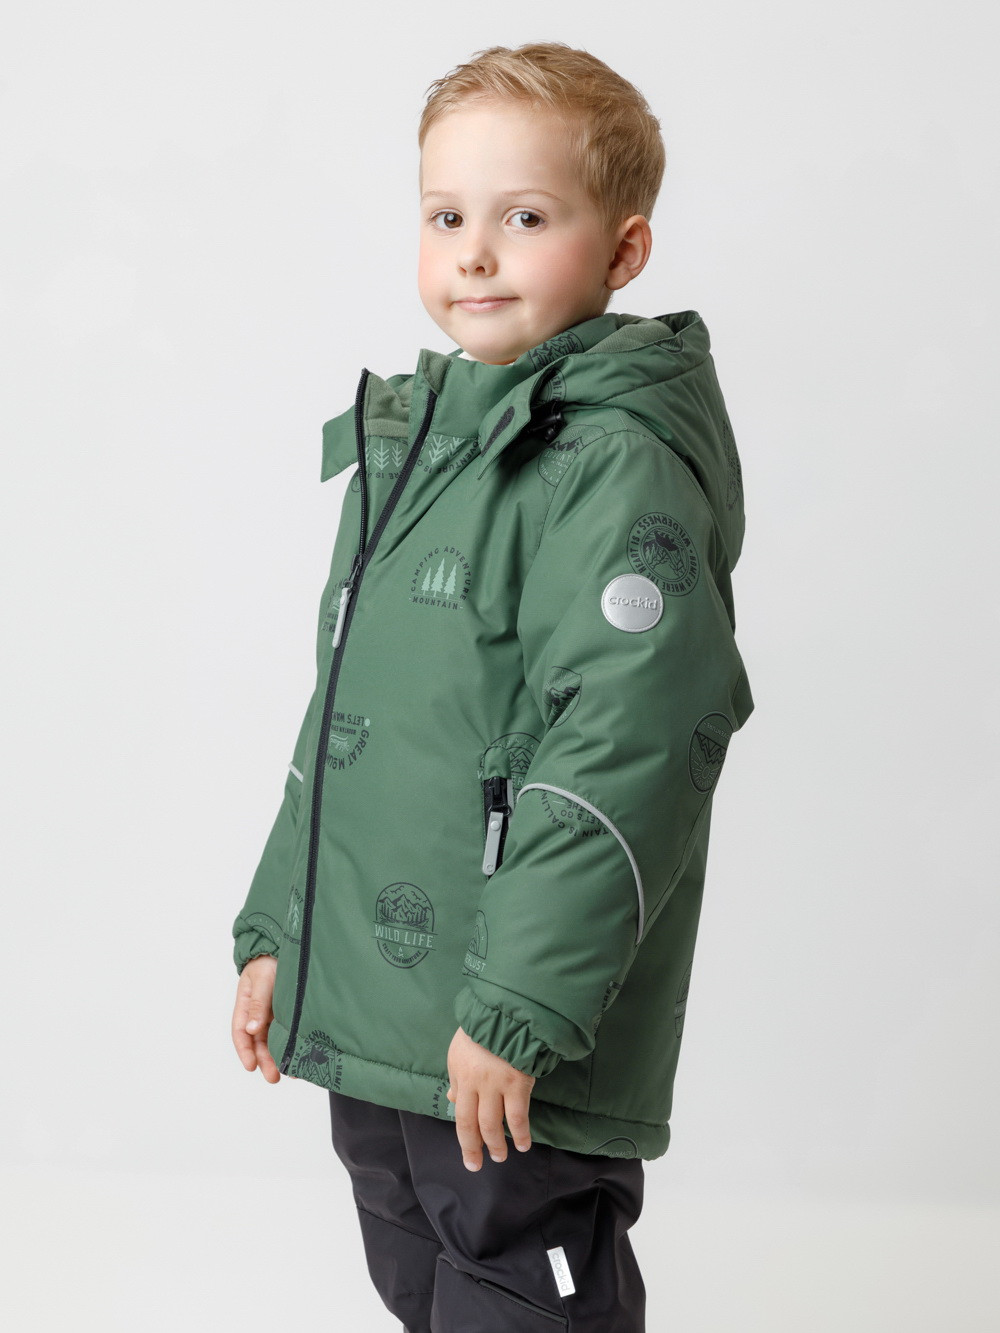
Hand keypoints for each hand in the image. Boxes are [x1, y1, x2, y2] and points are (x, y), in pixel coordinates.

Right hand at [231, 956, 281, 1082]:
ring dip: (278, 1057)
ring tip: (290, 1072)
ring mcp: (274, 1015)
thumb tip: (252, 1029)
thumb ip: (258, 1004)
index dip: (244, 1051)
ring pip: (273, 1040)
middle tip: (273, 1077)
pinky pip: (288, 1032)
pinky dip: (292, 1044)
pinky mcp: (289, 1013)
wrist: (285, 947)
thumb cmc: (268, 962)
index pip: (240, 1033)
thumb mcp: (262, 980)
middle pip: (258, 1042)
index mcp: (245, 1006)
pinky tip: (301, 1055)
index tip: (251, 1066)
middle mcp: (258, 1014)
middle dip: (264, 1061)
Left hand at [446, 1025, 533, 1170]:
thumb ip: (458, 1077)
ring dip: (497, 1145)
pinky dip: (521, 1133)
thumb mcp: (460, 1051)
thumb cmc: (483, 1030)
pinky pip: (518, 1116)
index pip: (460, 1113)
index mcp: (460, 1074)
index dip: (464, 1138)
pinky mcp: (518, 1083)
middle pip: (472, 1124)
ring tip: (500, 1157)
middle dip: (475, 1148)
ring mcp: (497, 1084)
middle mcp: (476, 1083)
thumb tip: (455, 1101)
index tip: (469, 1155)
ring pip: (494, 1124)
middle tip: (478, 1164)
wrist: (508, 1013)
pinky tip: (524, 1144)